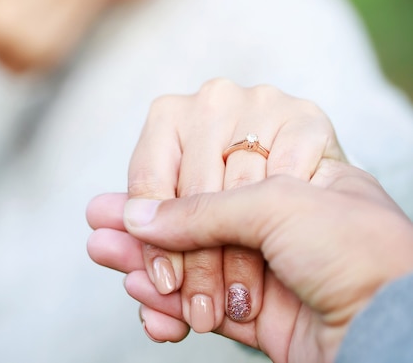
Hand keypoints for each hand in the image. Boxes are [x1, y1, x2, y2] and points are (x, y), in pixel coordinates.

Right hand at [89, 160, 412, 361]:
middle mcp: (275, 200)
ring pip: (189, 251)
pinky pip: (198, 294)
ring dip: (145, 257)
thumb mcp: (277, 205)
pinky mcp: (252, 302)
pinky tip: (135, 286)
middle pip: (192, 207)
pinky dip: (166, 296)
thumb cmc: (356, 248)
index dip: (167, 185)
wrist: (392, 330)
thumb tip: (137, 215)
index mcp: (292, 155)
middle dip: (149, 226)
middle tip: (102, 228)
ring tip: (100, 250)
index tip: (136, 208)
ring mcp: (263, 252)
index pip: (209, 156)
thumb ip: (199, 210)